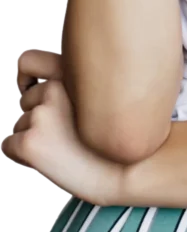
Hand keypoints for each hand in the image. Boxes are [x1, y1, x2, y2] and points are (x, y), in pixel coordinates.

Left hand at [1, 49, 124, 206]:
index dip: (27, 77)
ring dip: (34, 136)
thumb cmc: (119, 136)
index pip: (27, 61)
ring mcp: (42, 114)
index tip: (31, 85)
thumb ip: (74, 84)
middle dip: (38, 116)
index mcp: (73, 72)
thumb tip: (38, 88)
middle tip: (66, 133)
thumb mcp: (102, 93)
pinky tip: (51, 160)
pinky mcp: (30, 141)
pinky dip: (23, 156)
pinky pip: (10, 146)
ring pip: (20, 124)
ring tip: (66, 147)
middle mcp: (56, 88)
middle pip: (26, 99)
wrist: (128, 170)